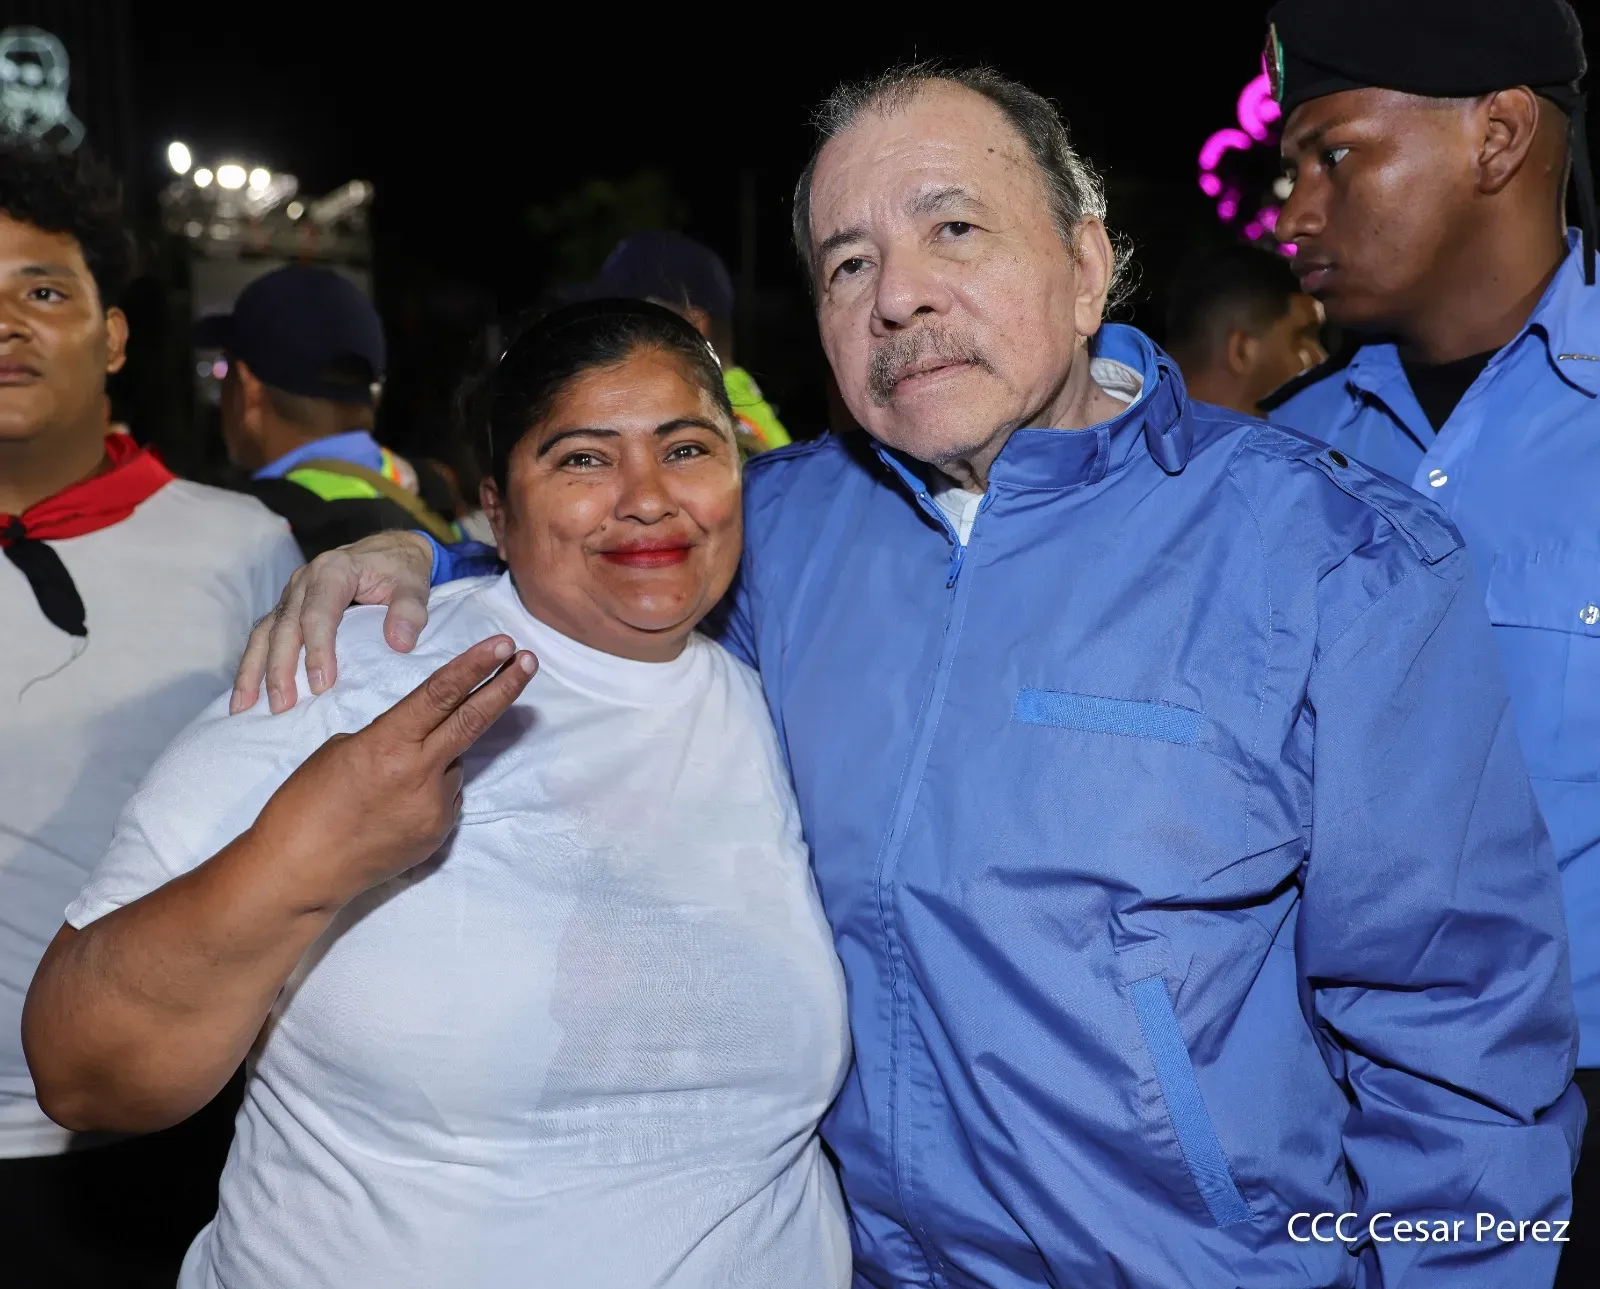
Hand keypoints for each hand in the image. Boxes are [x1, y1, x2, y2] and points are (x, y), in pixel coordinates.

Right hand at [233, 530, 435, 714]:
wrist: (388, 551)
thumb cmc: (401, 570)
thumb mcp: (414, 585)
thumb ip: (410, 611)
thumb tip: (398, 644)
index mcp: (334, 571)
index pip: (318, 614)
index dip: (318, 651)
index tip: (322, 685)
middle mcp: (305, 580)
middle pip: (285, 627)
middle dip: (280, 668)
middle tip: (282, 705)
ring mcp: (292, 593)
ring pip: (265, 632)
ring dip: (254, 670)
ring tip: (244, 706)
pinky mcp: (288, 606)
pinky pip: (264, 635)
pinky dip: (253, 663)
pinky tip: (246, 692)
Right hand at [247, 635, 536, 911]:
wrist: (299, 871)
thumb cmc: (305, 803)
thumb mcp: (342, 751)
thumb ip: (392, 739)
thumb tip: (426, 743)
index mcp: (387, 744)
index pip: (441, 694)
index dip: (476, 666)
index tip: (504, 644)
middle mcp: (419, 773)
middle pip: (474, 721)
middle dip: (505, 687)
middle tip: (529, 660)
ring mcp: (434, 807)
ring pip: (452, 765)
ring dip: (436, 761)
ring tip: (386, 786)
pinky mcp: (437, 834)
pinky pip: (443, 798)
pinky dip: (428, 793)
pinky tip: (391, 809)